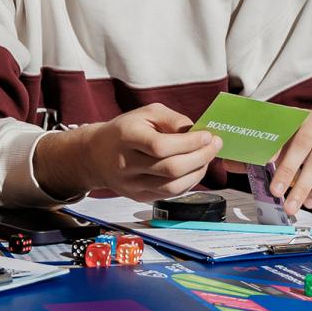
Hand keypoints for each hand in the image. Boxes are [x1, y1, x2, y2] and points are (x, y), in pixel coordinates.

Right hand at [37, 103, 220, 202]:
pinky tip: (195, 170)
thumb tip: (198, 133)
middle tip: (215, 145)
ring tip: (207, 158)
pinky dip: (188, 183)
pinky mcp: (138, 197)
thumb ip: (173, 120)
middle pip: (170, 169)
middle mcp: (126, 164)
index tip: (207, 135)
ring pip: (172, 187)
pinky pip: (170, 194)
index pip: (161, 146)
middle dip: (200, 157)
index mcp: (126, 137)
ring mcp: (131, 185)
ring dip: (198, 173)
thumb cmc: (125, 130)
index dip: (189, 143)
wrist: (96, 154)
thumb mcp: (146, 113)